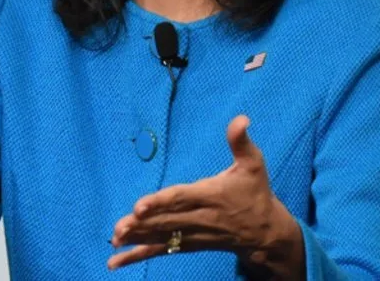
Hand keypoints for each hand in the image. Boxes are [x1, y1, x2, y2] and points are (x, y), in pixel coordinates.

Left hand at [107, 115, 303, 277]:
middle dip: (143, 224)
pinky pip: (162, 250)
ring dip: (138, 239)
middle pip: (168, 221)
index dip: (160, 202)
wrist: (264, 232)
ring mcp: (193, 234)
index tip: (140, 206)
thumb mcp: (254, 164)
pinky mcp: (188, 245)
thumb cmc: (255, 193)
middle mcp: (200, 217)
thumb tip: (241, 118)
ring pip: (163, 237)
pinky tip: (116, 261)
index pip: (182, 198)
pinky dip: (139, 255)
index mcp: (212, 195)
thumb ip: (241, 142)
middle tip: (120, 226)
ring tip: (115, 239)